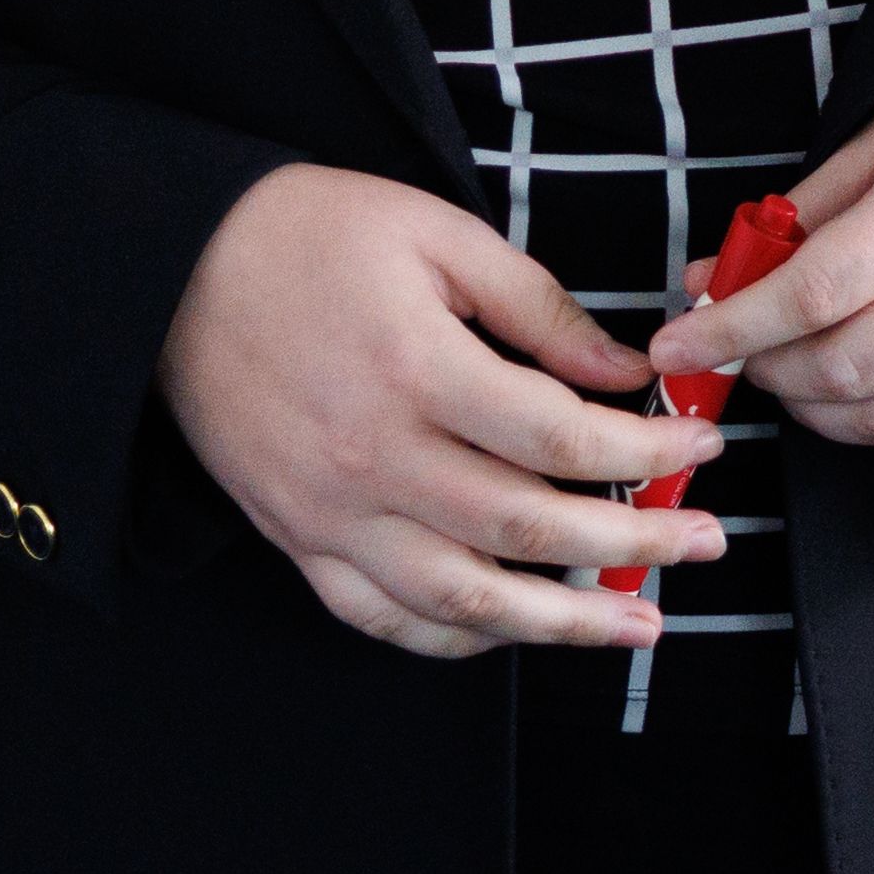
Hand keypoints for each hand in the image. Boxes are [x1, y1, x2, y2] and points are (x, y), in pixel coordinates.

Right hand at [155, 160, 718, 657]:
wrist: (167, 269)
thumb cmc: (309, 235)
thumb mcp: (438, 235)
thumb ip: (538, 308)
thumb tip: (625, 371)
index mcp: (417, 371)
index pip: (562, 440)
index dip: (647, 452)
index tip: (702, 444)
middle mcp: (374, 458)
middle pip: (530, 529)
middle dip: (637, 544)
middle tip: (706, 540)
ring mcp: (328, 513)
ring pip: (463, 601)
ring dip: (563, 623)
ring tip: (639, 625)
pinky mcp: (294, 539)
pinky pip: (382, 617)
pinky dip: (456, 639)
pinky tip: (514, 630)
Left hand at [672, 75, 873, 463]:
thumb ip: (800, 215)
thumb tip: (707, 281)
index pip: (816, 289)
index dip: (734, 327)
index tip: (678, 345)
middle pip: (851, 364)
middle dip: (772, 373)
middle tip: (745, 357)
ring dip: (826, 414)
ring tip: (800, 381)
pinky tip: (870, 401)